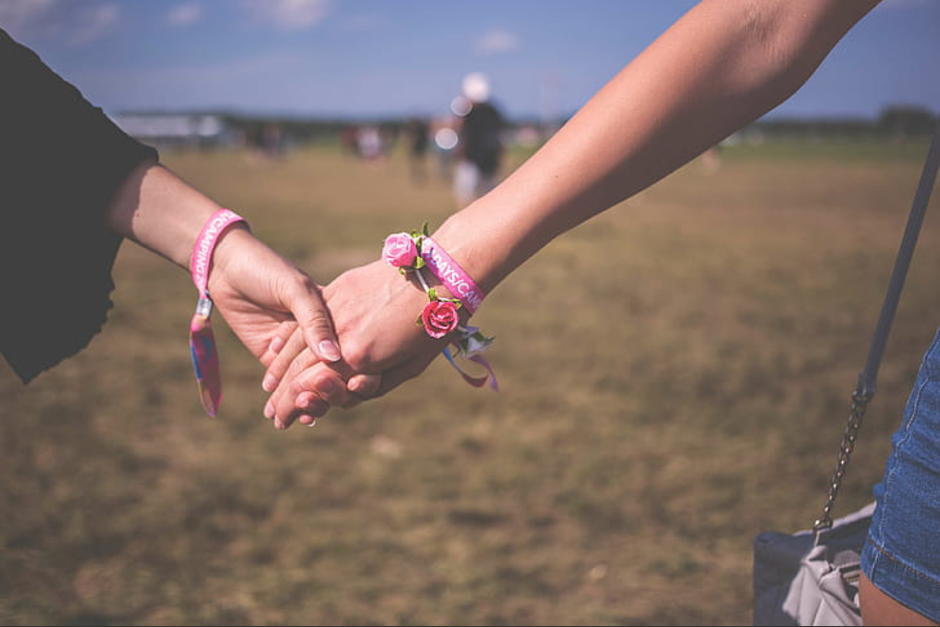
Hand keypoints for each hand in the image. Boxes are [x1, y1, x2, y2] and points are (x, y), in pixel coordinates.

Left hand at [205, 227, 347, 421]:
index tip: (356, 387)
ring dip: (311, 400)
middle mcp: (316, 334)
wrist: (225, 266)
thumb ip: (313, 321)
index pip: (348, 347)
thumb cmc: (266, 269)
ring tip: (310, 415)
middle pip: (330, 369)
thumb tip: (333, 356)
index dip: (353, 368)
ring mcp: (294, 348)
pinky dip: (292, 400)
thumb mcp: (295, 290)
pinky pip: (284, 383)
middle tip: (329, 405)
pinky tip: (299, 415)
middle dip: (331, 391)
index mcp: (332, 315)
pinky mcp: (270, 357)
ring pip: (308, 380)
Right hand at [262, 259, 450, 427]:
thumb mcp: (410, 367)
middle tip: (273, 416)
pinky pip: (306, 318)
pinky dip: (290, 338)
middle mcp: (341, 334)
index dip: (295, 407)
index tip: (284, 422)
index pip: (314, 389)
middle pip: (299, 370)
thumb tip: (348, 390)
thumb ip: (375, 384)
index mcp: (359, 357)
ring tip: (269, 391)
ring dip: (280, 370)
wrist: (441, 272)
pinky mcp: (338, 289)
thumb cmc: (435, 325)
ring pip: (296, 343)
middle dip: (283, 397)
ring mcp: (336, 308)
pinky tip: (277, 351)